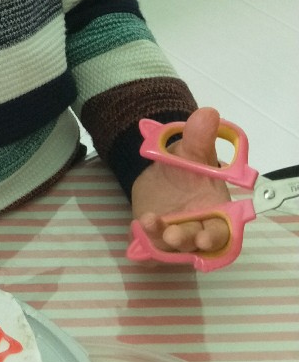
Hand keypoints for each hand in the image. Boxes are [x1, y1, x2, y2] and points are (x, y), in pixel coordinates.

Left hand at [130, 106, 231, 257]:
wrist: (161, 175)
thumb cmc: (186, 169)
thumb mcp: (191, 152)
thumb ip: (199, 138)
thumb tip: (208, 113)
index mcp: (216, 212)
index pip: (222, 231)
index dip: (215, 237)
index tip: (205, 237)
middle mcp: (198, 229)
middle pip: (196, 242)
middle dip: (185, 238)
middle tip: (173, 235)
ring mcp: (175, 236)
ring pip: (172, 247)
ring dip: (162, 238)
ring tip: (150, 223)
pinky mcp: (154, 239)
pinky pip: (151, 248)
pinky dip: (145, 241)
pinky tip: (139, 226)